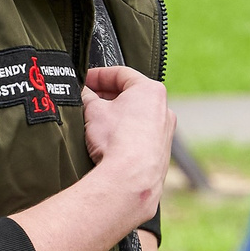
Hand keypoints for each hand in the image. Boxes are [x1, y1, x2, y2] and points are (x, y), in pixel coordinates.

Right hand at [82, 64, 174, 218]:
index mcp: (150, 90)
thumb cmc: (116, 139)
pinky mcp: (161, 151)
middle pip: (130, 94)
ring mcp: (165, 131)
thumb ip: (87, 96)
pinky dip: (124, 133)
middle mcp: (163, 108)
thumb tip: (84, 94)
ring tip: (94, 122)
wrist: (130, 177)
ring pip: (136, 115)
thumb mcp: (93, 110)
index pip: (120, 73)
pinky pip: (140, 135)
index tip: (83, 81)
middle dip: (105, 96)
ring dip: (115, 115)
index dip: (97, 75)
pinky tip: (108, 141)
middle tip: (85, 100)